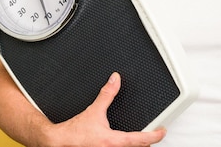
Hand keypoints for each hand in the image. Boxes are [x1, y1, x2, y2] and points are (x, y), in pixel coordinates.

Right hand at [44, 72, 166, 146]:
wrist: (57, 142)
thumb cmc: (73, 133)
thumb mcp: (94, 111)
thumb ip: (107, 95)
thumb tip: (115, 80)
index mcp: (113, 141)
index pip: (141, 140)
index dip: (155, 136)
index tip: (162, 131)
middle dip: (146, 142)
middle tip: (154, 134)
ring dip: (135, 145)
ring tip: (141, 139)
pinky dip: (124, 146)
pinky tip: (122, 142)